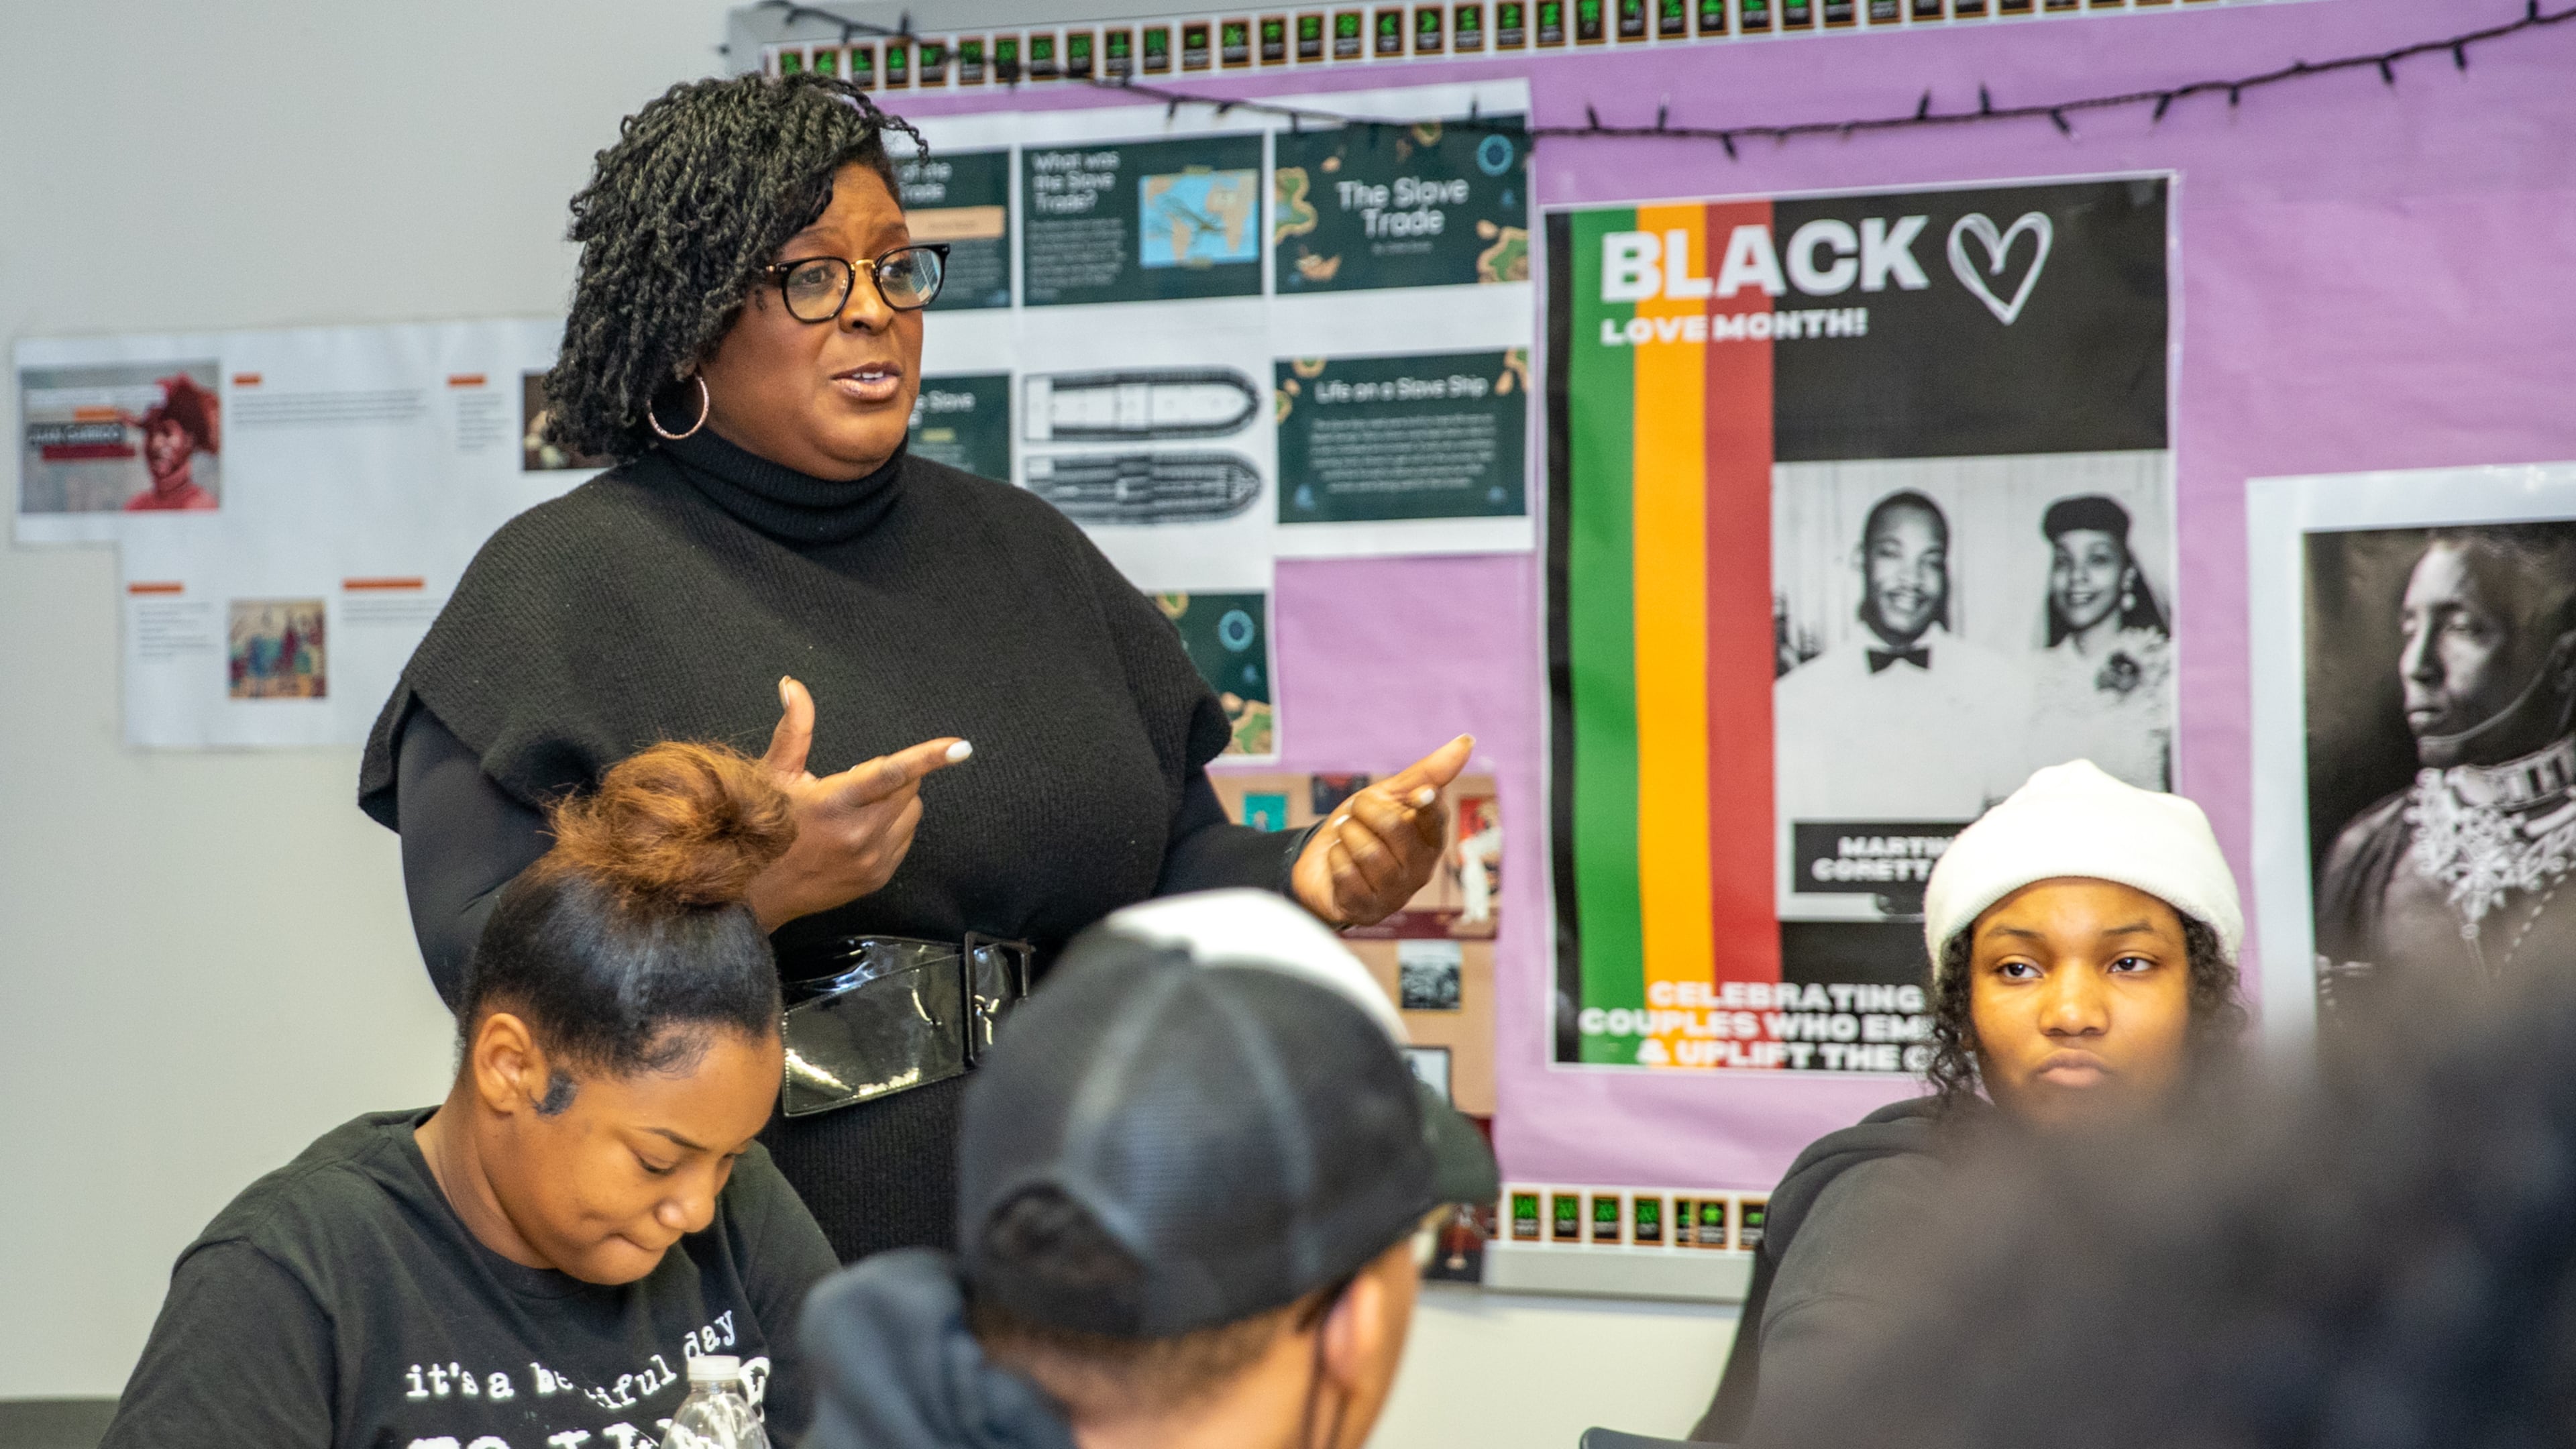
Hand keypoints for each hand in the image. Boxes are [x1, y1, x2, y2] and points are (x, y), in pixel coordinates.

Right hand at [744, 677, 970, 931]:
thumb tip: (793, 686)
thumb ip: (796, 730)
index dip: (929, 757)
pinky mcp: (878, 877)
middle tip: (856, 784)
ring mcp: (871, 859)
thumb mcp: (776, 776)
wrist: (755, 893)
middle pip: (908, 789)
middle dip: (893, 777)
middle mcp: (858, 834)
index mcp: (834, 804)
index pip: (891, 773)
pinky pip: (906, 838)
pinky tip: (860, 830)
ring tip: (856, 809)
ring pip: (911, 813)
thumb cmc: (764, 828)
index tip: (961, 748)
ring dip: (895, 802)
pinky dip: (893, 827)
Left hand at [1291, 735, 1474, 927]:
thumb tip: (1467, 741)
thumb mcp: (1389, 796)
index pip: (1435, 820)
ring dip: (1347, 834)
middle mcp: (1419, 870)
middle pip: (1395, 829)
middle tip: (1357, 811)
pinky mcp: (1366, 911)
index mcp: (1431, 840)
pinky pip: (1346, 874)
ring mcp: (1394, 894)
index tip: (1418, 794)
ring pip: (1368, 851)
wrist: (1319, 865)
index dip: (1427, 806)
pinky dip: (1335, 859)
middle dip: (1366, 809)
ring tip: (1346, 836)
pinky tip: (1338, 861)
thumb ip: (1426, 774)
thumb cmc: (1363, 828)